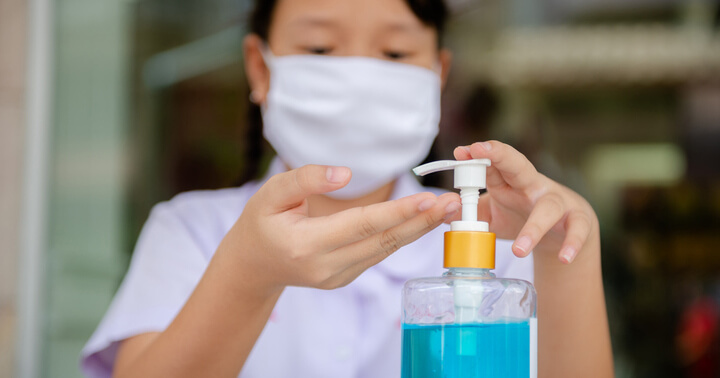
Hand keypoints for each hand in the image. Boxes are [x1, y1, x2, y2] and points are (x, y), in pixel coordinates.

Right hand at [222, 164, 460, 294]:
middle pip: (382, 241)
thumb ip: (305, 178)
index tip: (428, 199)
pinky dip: (402, 236)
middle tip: (455, 203)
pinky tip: (424, 220)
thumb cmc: (260, 223)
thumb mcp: (270, 194)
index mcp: (306, 245)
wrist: (253, 266)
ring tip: (448, 209)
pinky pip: (378, 253)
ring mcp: (338, 277)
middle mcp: (326, 267)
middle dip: (421, 222)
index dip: (397, 213)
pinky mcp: (345, 278)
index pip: (361, 225)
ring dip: (419, 229)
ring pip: (385, 250)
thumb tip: (346, 174)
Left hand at [451, 141, 598, 263]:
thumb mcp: (493, 213)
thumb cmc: (523, 215)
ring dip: (533, 229)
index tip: (461, 151)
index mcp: (509, 182)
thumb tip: (442, 214)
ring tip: (518, 250)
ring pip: (547, 209)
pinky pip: (577, 229)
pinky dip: (572, 243)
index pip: (493, 164)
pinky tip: (564, 257)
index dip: (478, 156)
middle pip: (519, 166)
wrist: (565, 230)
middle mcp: (533, 186)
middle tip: (480, 152)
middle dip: (500, 156)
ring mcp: (557, 201)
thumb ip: (471, 212)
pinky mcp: (577, 220)